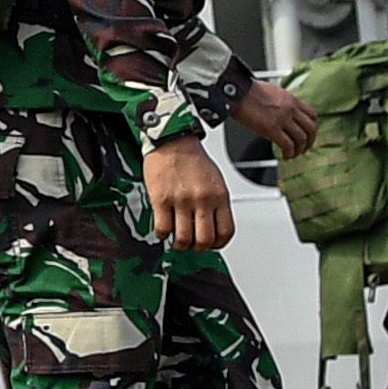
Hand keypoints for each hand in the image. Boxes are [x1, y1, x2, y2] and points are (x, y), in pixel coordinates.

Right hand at [143, 135, 232, 249]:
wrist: (172, 140)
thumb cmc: (193, 159)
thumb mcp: (215, 181)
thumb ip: (217, 203)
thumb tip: (212, 226)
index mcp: (220, 196)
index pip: (225, 232)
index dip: (217, 244)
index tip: (210, 244)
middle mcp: (203, 200)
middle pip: (204, 240)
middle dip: (197, 248)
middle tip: (191, 245)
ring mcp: (182, 200)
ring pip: (184, 239)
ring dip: (179, 245)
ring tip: (176, 240)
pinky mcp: (161, 199)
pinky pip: (163, 228)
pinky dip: (162, 235)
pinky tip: (162, 230)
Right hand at [232, 78, 320, 157]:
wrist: (236, 91)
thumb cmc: (247, 90)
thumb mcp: (272, 92)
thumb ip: (282, 102)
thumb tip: (283, 112)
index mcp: (291, 99)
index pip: (312, 114)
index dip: (313, 127)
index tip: (309, 134)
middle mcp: (290, 109)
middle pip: (311, 128)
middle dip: (310, 141)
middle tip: (305, 147)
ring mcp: (282, 119)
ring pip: (301, 139)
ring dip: (300, 149)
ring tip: (294, 154)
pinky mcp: (272, 129)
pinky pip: (288, 145)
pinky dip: (289, 153)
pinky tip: (285, 156)